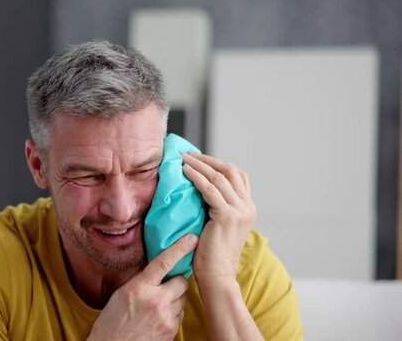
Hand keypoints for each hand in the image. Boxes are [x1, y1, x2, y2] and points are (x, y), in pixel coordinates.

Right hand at [87, 234, 197, 340]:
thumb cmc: (112, 322)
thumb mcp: (121, 293)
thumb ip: (141, 280)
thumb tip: (156, 268)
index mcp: (140, 287)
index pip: (164, 262)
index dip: (180, 248)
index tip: (192, 238)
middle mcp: (156, 301)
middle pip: (181, 282)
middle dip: (176, 282)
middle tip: (165, 286)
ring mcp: (166, 317)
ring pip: (182, 299)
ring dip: (174, 299)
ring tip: (156, 306)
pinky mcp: (171, 331)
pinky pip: (180, 315)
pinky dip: (173, 314)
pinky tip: (157, 318)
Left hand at [182, 152, 255, 285]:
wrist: (218, 277)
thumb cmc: (212, 255)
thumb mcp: (217, 225)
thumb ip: (215, 207)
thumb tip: (197, 189)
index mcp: (248, 208)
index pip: (238, 176)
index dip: (218, 164)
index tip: (198, 158)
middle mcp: (248, 207)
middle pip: (230, 171)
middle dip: (208, 160)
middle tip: (188, 154)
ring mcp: (240, 210)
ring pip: (219, 176)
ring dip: (199, 164)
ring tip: (182, 159)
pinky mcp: (227, 215)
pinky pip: (209, 188)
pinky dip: (196, 177)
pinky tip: (184, 172)